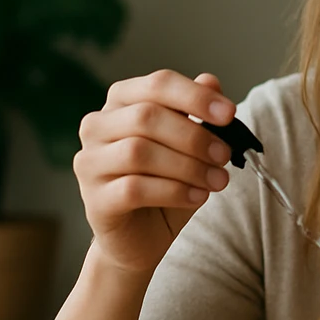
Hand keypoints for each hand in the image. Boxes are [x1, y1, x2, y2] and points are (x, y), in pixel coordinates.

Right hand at [74, 70, 236, 274]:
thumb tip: (210, 81)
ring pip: (139, 152)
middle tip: (224, 155)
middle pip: (147, 117)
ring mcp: (90, 163)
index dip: (195, 96)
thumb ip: (196, 113)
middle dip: (194, 136)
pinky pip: (133, 188)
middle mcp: (97, 127)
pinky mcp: (94, 199)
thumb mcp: (189, 146)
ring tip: (217, 180)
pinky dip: (173, 191)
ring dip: (187, 166)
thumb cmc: (166, 184)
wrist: (143, 238)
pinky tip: (197, 197)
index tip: (229, 113)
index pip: (157, 83)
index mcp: (121, 102)